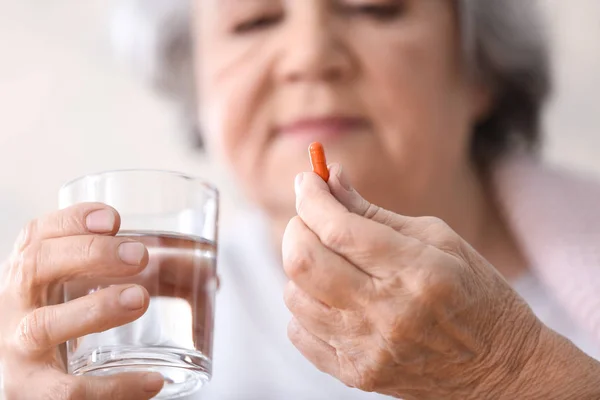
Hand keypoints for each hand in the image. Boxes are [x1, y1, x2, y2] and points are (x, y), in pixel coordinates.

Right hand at [0, 203, 163, 398]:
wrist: (40, 387)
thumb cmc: (72, 328)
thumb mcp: (91, 293)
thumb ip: (148, 280)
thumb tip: (212, 277)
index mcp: (30, 274)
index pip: (38, 235)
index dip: (71, 220)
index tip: (114, 218)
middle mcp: (14, 306)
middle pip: (35, 266)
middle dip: (88, 253)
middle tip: (139, 255)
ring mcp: (18, 350)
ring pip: (44, 326)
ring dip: (95, 309)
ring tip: (139, 299)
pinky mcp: (32, 392)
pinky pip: (69, 392)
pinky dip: (114, 387)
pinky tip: (152, 382)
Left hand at [282, 165, 541, 399]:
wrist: (501, 368)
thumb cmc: (476, 292)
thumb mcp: (438, 239)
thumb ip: (374, 211)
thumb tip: (329, 179)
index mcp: (418, 271)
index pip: (339, 229)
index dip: (311, 198)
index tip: (305, 180)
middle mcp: (388, 314)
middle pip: (304, 262)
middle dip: (297, 227)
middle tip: (312, 217)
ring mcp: (369, 350)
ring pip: (294, 296)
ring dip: (302, 268)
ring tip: (330, 260)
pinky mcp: (357, 375)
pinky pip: (299, 333)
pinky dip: (305, 306)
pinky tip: (332, 298)